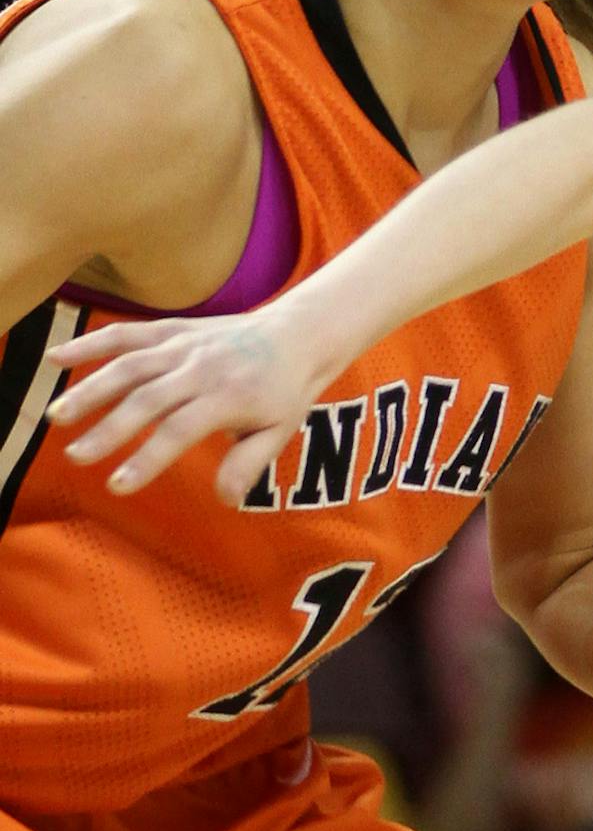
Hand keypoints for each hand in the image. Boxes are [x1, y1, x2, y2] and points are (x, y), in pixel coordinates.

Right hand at [44, 302, 339, 501]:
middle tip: (77, 457)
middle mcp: (203, 367)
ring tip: (57, 416)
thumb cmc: (286, 391)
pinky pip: (127, 334)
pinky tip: (55, 358)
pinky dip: (91, 343)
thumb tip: (226, 500)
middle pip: (148, 399)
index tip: (118, 485)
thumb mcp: (281, 431)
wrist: (298, 334)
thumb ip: (249, 463)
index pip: (181, 429)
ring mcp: (184, 346)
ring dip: (91, 388)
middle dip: (110, 428)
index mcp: (231, 395)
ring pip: (131, 365)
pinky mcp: (171, 330)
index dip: (149, 458)